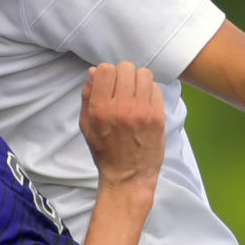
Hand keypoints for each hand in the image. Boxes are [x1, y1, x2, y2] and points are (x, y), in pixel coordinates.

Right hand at [79, 62, 165, 197]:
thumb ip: (87, 96)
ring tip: (135, 92)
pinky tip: (144, 102)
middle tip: (122, 87)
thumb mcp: (86, 125)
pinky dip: (150, 91)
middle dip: (122, 74)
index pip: (105, 70)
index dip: (105, 72)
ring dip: (138, 80)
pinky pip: (156, 89)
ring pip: (143, 74)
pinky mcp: (158, 116)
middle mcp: (121, 107)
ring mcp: (142, 111)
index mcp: (100, 109)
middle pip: (125, 68)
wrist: (128, 176)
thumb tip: (93, 71)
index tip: (107, 82)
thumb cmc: (104, 151)